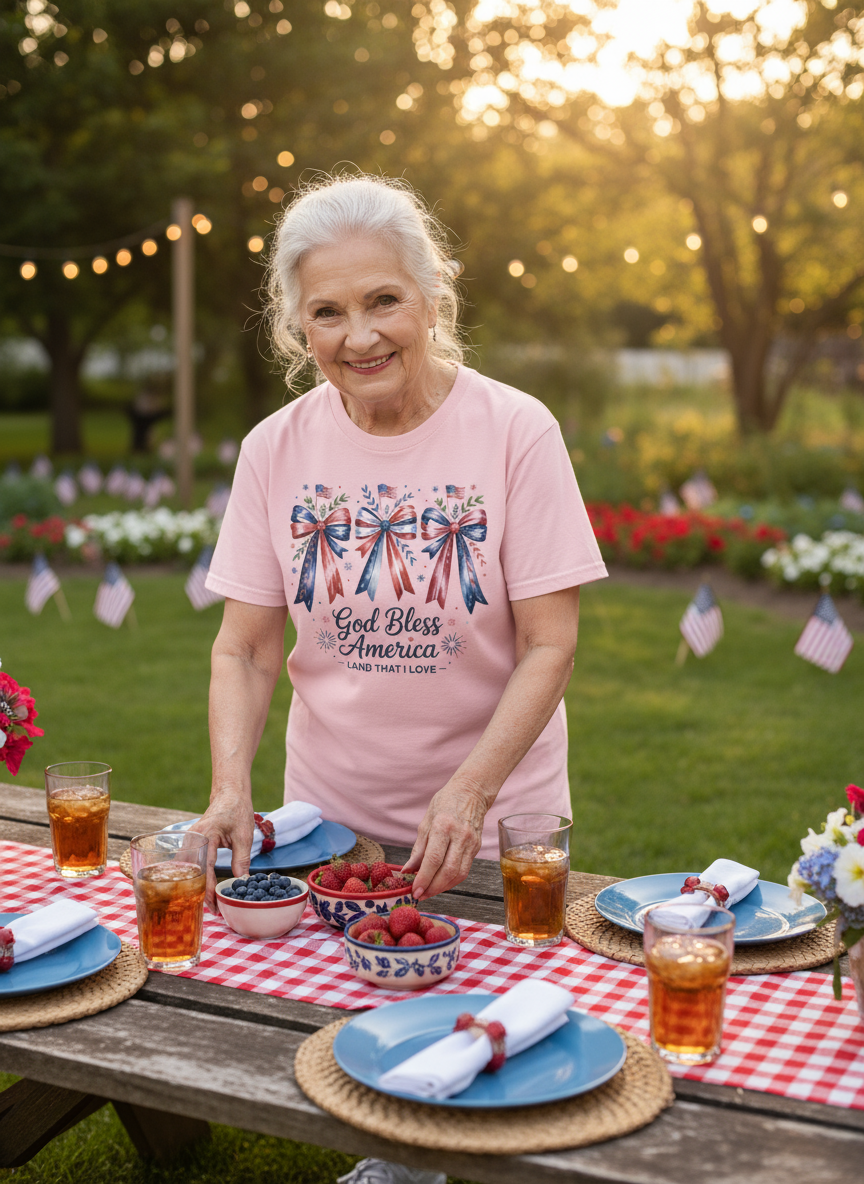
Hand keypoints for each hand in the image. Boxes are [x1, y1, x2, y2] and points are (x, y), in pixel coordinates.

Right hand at [193, 793, 255, 909]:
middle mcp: (192, 838)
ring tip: (206, 903)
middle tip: (211, 909)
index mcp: (205, 835)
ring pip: (187, 869)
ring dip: (195, 885)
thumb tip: (242, 883)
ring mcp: (189, 840)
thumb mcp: (244, 836)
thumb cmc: (237, 810)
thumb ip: (241, 860)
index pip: (205, 868)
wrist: (229, 793)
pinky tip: (201, 889)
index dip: (209, 889)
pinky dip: (193, 876)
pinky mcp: (191, 843)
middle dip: (199, 892)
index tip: (215, 904)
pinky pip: (188, 863)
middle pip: (191, 872)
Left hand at [402, 778, 488, 900]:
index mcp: (443, 826)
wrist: (472, 792)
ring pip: (458, 874)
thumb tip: (408, 870)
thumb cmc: (446, 803)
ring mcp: (471, 843)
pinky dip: (452, 880)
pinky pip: (464, 870)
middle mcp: (460, 836)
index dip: (424, 878)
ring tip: (429, 891)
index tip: (415, 890)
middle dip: (433, 888)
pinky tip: (441, 882)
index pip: (434, 859)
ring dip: (443, 887)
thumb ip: (418, 849)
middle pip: (448, 871)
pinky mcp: (477, 848)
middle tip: (420, 895)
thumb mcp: (426, 821)